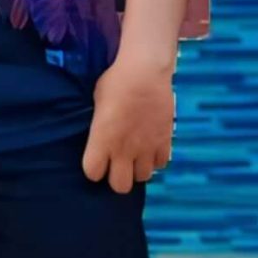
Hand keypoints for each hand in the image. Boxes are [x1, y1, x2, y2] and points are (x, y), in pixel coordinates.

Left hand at [82, 51, 174, 193]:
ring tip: (135, 153)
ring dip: (137, 168)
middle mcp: (124, 150)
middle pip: (120, 186)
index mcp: (103, 139)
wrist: (146, 71)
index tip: (96, 158)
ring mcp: (146, 148)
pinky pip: (160, 164)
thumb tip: (101, 132)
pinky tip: (150, 145)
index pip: (93, 173)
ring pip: (142, 177)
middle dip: (117, 176)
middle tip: (117, 162)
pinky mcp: (165, 142)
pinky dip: (155, 158)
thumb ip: (100, 124)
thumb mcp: (98, 101)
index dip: (94, 168)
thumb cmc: (116, 80)